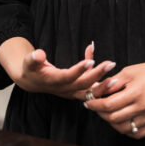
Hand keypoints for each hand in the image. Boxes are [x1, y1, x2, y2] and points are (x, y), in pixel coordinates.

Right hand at [2, 39, 116, 99]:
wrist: (32, 81)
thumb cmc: (31, 69)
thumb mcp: (28, 62)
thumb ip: (33, 58)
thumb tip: (38, 54)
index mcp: (53, 81)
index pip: (68, 77)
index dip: (79, 70)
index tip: (91, 61)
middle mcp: (64, 89)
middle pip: (83, 85)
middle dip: (97, 75)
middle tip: (110, 63)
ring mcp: (71, 92)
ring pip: (89, 92)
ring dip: (103, 85)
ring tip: (116, 76)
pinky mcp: (76, 90)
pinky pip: (90, 87)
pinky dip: (98, 77)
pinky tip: (102, 62)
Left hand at [84, 57, 144, 138]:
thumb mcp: (128, 72)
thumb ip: (111, 83)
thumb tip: (94, 91)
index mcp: (135, 93)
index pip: (108, 105)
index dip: (95, 104)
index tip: (87, 102)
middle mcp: (143, 108)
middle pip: (113, 118)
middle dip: (100, 113)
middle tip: (96, 107)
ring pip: (123, 128)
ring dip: (111, 122)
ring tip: (108, 113)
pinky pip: (136, 134)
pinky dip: (125, 129)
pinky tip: (121, 120)